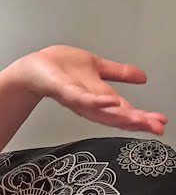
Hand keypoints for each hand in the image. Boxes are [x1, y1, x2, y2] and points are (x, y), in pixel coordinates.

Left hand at [18, 45, 167, 134]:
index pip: (125, 110)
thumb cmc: (59, 68)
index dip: (142, 118)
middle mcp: (90, 102)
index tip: (161, 123)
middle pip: (116, 116)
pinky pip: (81, 98)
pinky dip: (96, 101)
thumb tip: (143, 77)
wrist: (33, 66)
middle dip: (138, 122)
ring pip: (102, 111)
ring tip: (141, 119)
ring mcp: (77, 98)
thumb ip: (118, 73)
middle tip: (158, 127)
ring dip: (122, 116)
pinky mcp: (63, 90)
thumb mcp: (96, 67)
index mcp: (100, 97)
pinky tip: (111, 101)